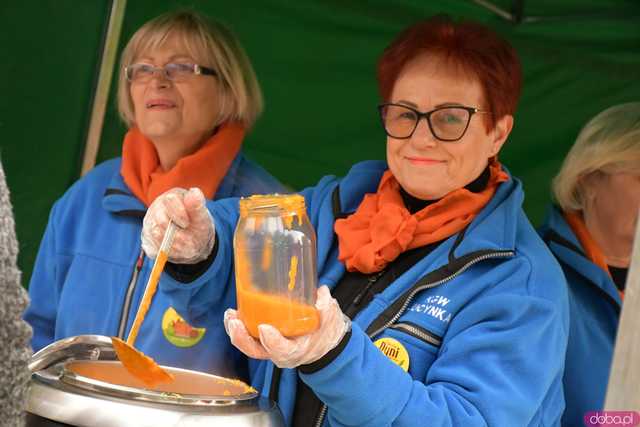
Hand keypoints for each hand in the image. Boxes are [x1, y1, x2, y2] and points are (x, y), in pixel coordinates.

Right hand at [141, 187, 214, 263]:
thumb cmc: (198, 226)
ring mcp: (150, 222)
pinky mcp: (147, 237)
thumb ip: (198, 207)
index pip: (170, 200)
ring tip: (186, 247)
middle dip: (178, 235)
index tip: (187, 224)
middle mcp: (157, 207)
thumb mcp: (202, 217)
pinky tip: (177, 250)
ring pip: (156, 235)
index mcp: (173, 197)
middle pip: (160, 221)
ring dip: (174, 245)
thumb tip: (194, 192)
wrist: (194, 241)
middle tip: (190, 242)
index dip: (179, 214)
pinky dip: (167, 252)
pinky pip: (153, 247)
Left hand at [224, 286, 350, 368]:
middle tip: (235, 322)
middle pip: (256, 351)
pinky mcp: (264, 339)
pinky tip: (233, 313)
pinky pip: (248, 337)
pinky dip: (238, 326)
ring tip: (230, 315)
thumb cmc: (326, 331)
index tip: (265, 328)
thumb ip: (326, 306)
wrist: (324, 342)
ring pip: (248, 345)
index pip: (282, 350)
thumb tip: (319, 292)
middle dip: (242, 338)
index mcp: (297, 350)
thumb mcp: (331, 319)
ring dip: (236, 332)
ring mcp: (269, 347)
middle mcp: (279, 352)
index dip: (272, 342)